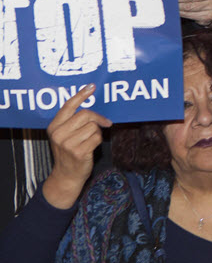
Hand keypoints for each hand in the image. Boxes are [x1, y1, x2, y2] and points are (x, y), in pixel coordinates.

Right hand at [42, 85, 108, 209]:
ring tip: (90, 140)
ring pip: (93, 126)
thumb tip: (92, 106)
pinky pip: (97, 137)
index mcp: (54, 126)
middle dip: (98, 117)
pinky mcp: (78, 152)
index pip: (68, 106)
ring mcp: (67, 144)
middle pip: (85, 114)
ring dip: (97, 132)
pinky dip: (98, 140)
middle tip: (105, 122)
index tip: (92, 86)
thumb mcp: (64, 135)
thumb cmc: (69, 151)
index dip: (81, 95)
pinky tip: (91, 146)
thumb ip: (72, 121)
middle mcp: (58, 134)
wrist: (66, 175)